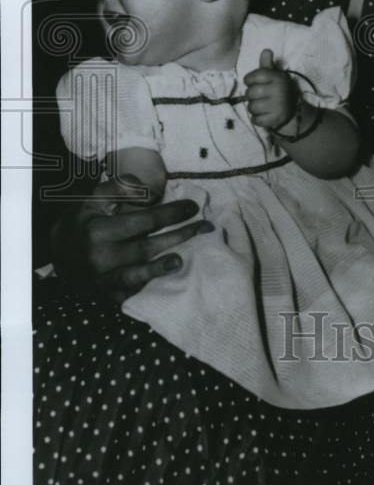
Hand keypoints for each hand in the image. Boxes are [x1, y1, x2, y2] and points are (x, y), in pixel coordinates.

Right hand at [50, 175, 212, 304]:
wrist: (58, 251)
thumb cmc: (84, 220)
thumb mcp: (94, 198)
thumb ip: (121, 189)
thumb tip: (151, 192)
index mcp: (98, 230)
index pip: (143, 221)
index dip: (171, 213)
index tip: (192, 206)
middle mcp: (100, 257)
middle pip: (145, 248)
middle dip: (178, 236)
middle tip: (204, 227)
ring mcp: (102, 279)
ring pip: (136, 275)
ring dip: (160, 269)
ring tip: (181, 260)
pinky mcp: (105, 296)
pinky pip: (129, 293)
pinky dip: (147, 286)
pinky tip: (164, 279)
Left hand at [243, 49, 297, 130]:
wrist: (292, 109)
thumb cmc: (277, 89)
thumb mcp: (274, 75)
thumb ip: (267, 64)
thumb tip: (266, 50)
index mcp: (278, 78)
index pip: (256, 76)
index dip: (249, 79)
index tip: (250, 82)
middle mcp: (279, 91)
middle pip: (251, 93)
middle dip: (250, 95)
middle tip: (257, 95)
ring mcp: (278, 106)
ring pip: (251, 107)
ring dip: (253, 107)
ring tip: (260, 105)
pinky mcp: (276, 119)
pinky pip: (256, 120)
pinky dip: (256, 118)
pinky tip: (262, 115)